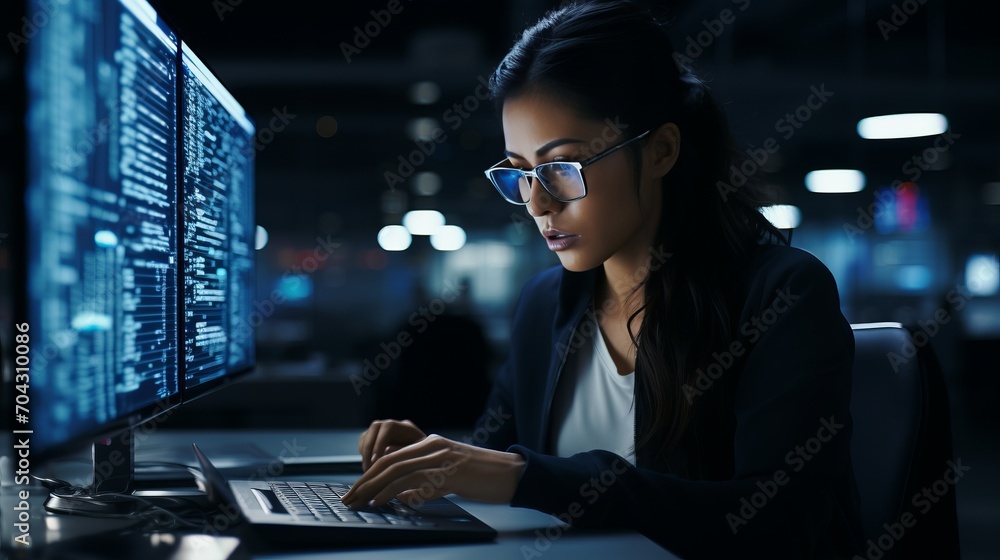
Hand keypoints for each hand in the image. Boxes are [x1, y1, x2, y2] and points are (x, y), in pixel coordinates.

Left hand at [341, 434, 525, 509]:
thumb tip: (405, 496)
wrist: (512, 473)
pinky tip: (381, 502)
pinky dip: (392, 492)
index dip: (369, 474)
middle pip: (388, 461)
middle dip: (364, 481)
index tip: (355, 490)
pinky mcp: (449, 471)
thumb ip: (427, 483)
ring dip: (372, 488)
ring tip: (358, 502)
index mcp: (431, 444)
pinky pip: (413, 481)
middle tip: (348, 498)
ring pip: (396, 470)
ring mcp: (441, 457)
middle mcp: (432, 446)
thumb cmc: (484, 477)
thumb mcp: (450, 477)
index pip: (391, 457)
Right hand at [357, 419, 425, 470]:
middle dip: (369, 447)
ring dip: (365, 452)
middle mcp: (395, 425)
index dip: (380, 442)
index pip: (389, 427)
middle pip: (375, 426)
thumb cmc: (423, 460)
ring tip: (368, 470)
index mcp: (408, 428)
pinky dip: (364, 452)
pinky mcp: (377, 437)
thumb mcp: (419, 458)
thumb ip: (405, 458)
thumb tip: (387, 463)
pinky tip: (369, 465)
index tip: (376, 460)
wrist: (424, 458)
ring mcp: (385, 430)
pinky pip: (364, 441)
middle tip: (368, 467)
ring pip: (368, 434)